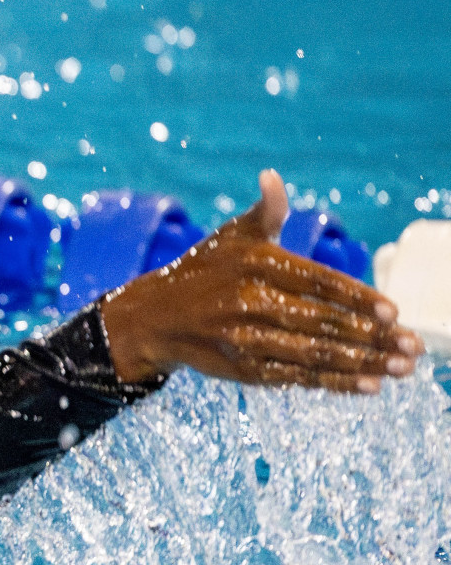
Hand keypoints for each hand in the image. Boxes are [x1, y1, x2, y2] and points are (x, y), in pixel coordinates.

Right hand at [99, 170, 423, 392]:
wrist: (152, 317)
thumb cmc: (203, 270)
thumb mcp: (230, 237)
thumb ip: (264, 211)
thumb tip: (273, 178)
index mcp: (255, 264)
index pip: (317, 282)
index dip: (357, 298)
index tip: (393, 311)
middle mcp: (248, 302)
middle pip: (321, 322)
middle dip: (372, 337)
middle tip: (412, 346)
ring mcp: (244, 339)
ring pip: (313, 354)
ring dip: (363, 364)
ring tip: (401, 368)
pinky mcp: (241, 368)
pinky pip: (295, 377)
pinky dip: (334, 383)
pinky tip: (368, 385)